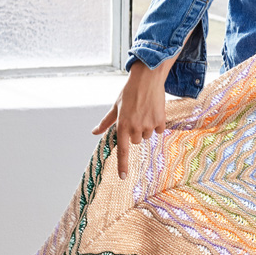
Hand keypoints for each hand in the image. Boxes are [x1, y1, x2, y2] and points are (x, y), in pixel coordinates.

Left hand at [92, 58, 172, 178]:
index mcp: (122, 125)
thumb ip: (106, 122)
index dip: (122, 164)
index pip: (122, 150)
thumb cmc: (129, 91)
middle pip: (136, 141)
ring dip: (146, 127)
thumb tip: (94, 132)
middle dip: (135, 132)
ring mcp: (148, 124)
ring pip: (147, 135)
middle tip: (135, 117)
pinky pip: (159, 130)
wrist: (147, 78)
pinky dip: (157, 124)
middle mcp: (135, 127)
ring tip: (144, 111)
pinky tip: (154, 111)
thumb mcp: (115, 107)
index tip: (123, 177)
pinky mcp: (160, 120)